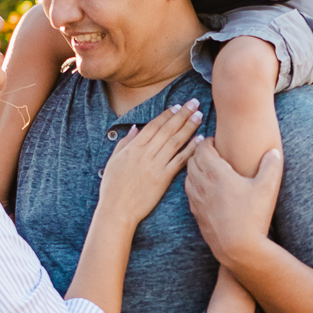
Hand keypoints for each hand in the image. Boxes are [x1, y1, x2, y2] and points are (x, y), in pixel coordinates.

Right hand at [97, 101, 203, 227]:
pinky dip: (190, 149)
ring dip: (189, 127)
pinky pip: (179, 161)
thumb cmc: (112, 187)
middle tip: (194, 103)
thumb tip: (135, 128)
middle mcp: (145, 154)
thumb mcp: (114, 160)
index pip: (153, 126)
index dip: (167, 114)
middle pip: (167, 129)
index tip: (177, 105)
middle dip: (182, 114)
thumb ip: (124, 142)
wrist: (117, 210)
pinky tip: (200, 140)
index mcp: (133, 147)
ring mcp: (155, 166)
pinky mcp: (163, 179)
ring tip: (199, 115)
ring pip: (175, 142)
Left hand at [184, 139, 282, 270]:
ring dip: (194, 168)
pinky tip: (204, 188)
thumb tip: (274, 152)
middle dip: (199, 152)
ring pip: (188, 176)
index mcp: (216, 173)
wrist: (238, 248)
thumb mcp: (267, 188)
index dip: (207, 141)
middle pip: (191, 160)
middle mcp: (202, 184)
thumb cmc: (253, 217)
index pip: (202, 148)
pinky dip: (193, 185)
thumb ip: (271, 166)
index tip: (215, 141)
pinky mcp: (196, 213)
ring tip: (206, 168)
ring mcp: (196, 200)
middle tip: (210, 151)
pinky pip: (189, 193)